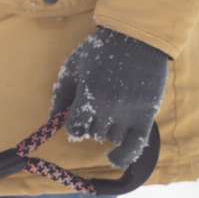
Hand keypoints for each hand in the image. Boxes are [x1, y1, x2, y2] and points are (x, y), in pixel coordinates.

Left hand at [52, 26, 169, 170]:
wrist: (138, 38)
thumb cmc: (100, 51)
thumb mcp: (73, 68)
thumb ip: (61, 96)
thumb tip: (51, 121)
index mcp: (89, 95)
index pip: (75, 128)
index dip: (74, 124)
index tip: (77, 115)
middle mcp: (109, 108)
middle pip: (93, 133)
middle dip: (91, 123)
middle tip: (98, 103)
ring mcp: (129, 113)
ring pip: (112, 137)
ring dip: (108, 129)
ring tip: (112, 108)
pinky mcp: (147, 115)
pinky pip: (135, 146)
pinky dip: (124, 157)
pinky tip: (114, 159)